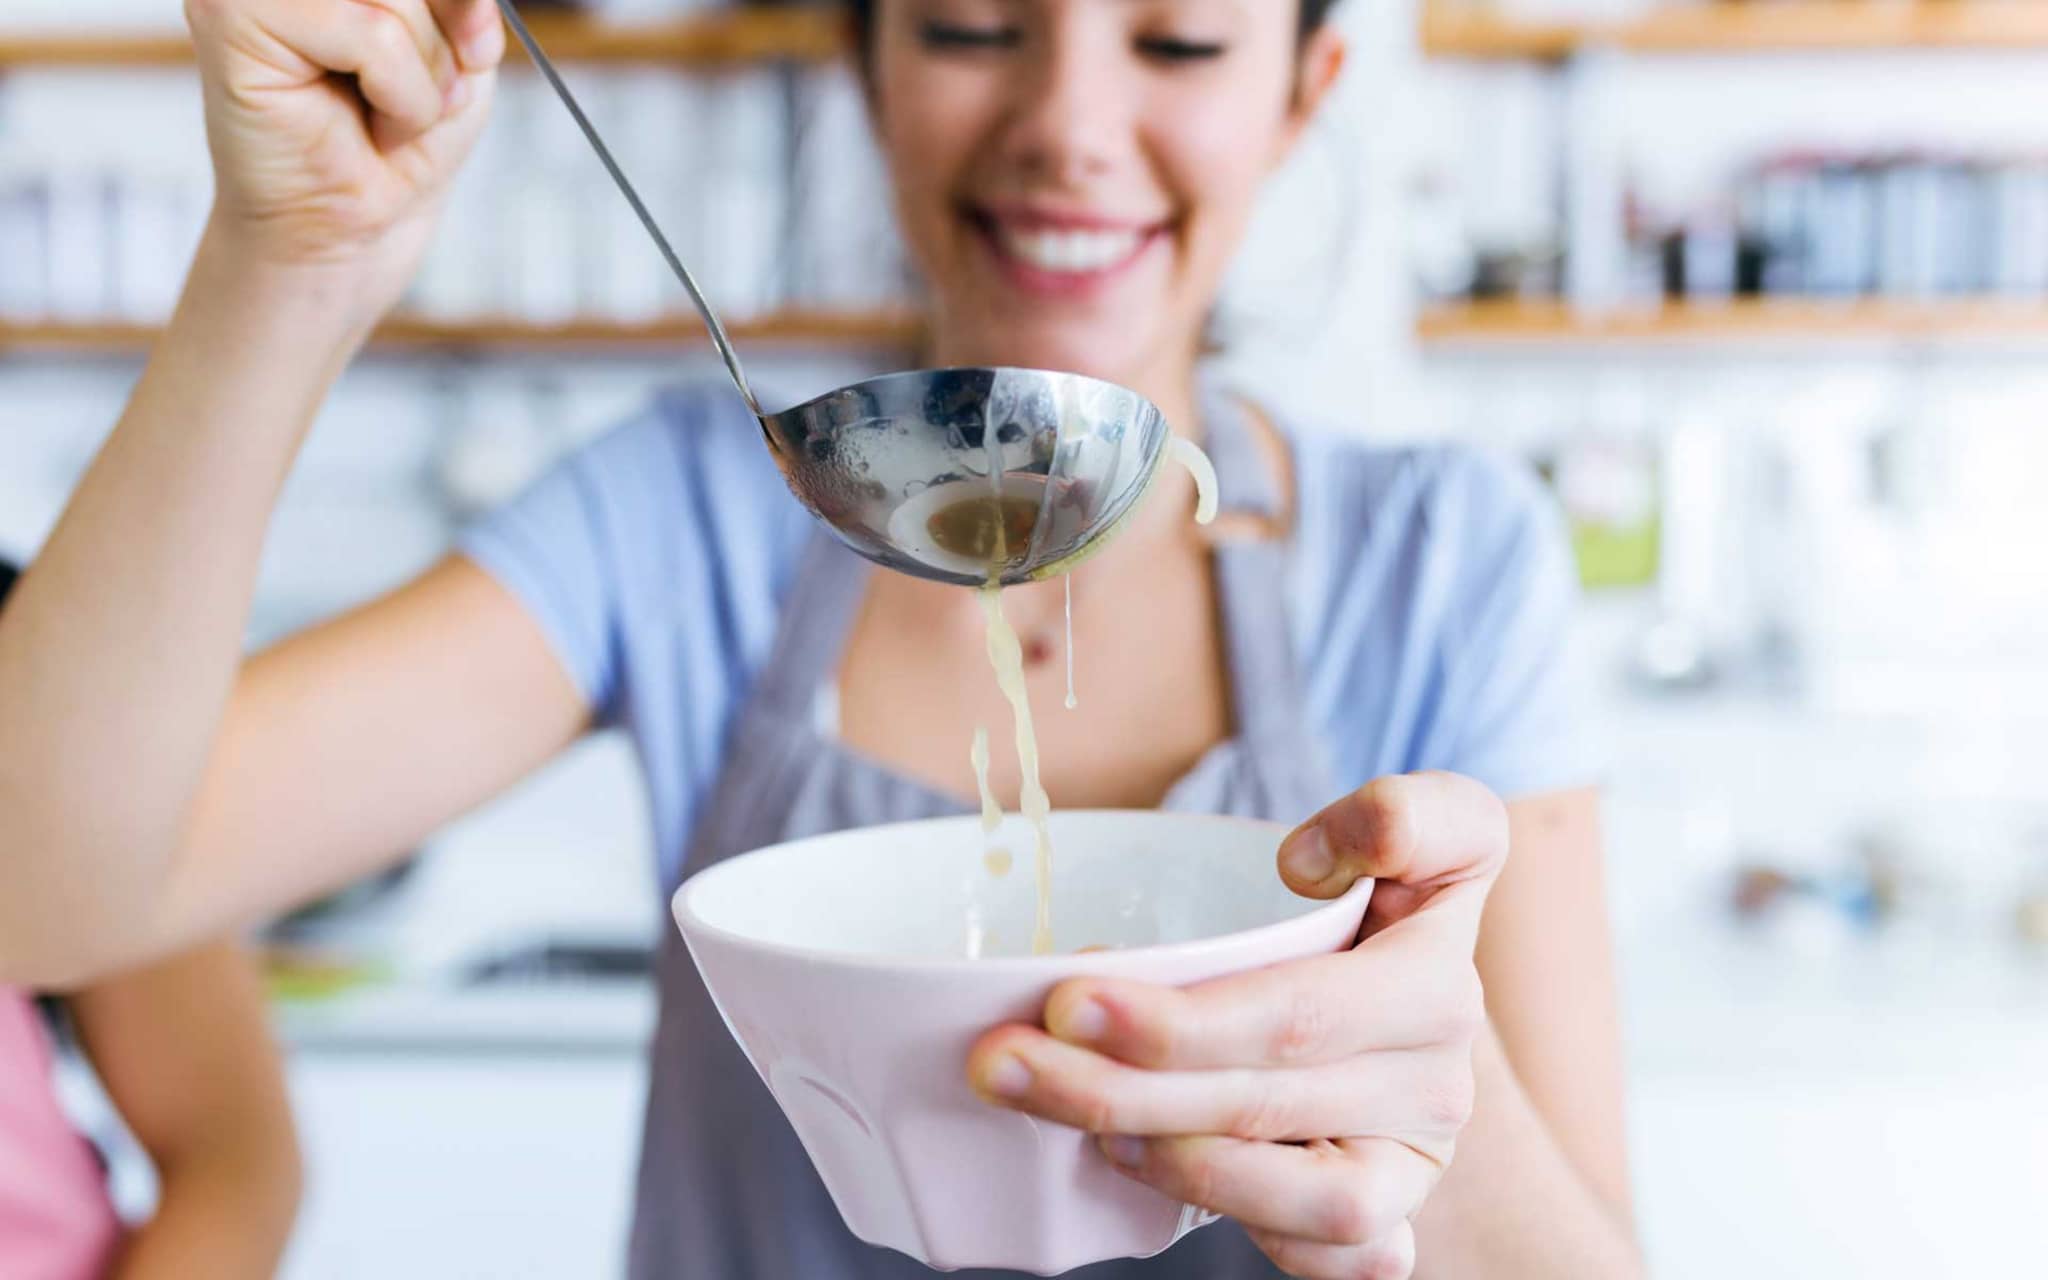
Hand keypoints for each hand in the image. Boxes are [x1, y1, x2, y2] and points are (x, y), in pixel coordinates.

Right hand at [185, 0, 503, 299]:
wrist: (350, 229)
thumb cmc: (394, 141)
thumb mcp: (457, 56)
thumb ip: (460, 5)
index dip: (454, 5)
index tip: (470, 47)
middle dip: (438, 41)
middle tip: (415, 97)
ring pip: (393, 1)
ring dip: (421, 75)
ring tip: (386, 114)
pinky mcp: (231, 17)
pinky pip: (370, 35)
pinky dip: (400, 92)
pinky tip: (371, 123)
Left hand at [966, 773, 1507, 1279]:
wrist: (1421, 1005)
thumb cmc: (1386, 904)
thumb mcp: (1424, 831)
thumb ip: (1398, 817)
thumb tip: (1305, 862)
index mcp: (1437, 974)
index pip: (1302, 1009)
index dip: (1184, 1019)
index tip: (1068, 997)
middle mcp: (1440, 1078)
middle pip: (1268, 1093)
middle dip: (1120, 1081)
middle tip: (1005, 1058)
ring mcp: (1416, 1162)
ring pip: (1308, 1197)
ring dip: (1176, 1161)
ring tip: (1082, 1124)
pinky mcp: (1389, 1223)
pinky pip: (1333, 1260)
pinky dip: (1246, 1227)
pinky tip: (1150, 1174)